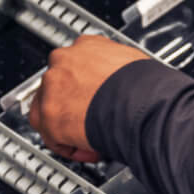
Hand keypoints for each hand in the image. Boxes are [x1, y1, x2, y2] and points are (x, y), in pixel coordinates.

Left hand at [29, 36, 148, 163]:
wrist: (141, 103)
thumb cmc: (145, 87)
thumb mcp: (132, 63)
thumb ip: (116, 70)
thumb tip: (121, 82)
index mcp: (87, 45)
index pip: (75, 65)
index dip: (85, 87)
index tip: (95, 99)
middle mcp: (64, 60)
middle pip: (57, 87)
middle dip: (73, 106)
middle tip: (92, 120)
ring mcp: (53, 85)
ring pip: (49, 110)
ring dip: (68, 128)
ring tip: (91, 138)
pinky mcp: (48, 113)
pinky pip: (51, 135)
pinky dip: (68, 146)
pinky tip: (89, 148)